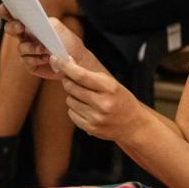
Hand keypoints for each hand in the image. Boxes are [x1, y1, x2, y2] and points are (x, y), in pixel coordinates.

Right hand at [10, 14, 87, 80]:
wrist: (76, 60)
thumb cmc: (67, 41)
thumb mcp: (56, 26)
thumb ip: (41, 22)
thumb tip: (29, 21)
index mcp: (31, 25)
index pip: (14, 16)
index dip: (6, 11)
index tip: (5, 8)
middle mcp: (26, 37)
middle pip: (10, 29)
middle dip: (13, 27)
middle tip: (21, 27)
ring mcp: (26, 51)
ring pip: (20, 48)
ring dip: (32, 48)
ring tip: (45, 49)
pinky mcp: (30, 64)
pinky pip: (26, 60)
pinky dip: (36, 59)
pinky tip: (47, 58)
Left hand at [43, 19, 140, 142]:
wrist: (132, 124)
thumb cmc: (120, 99)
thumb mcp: (110, 83)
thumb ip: (90, 75)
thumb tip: (67, 63)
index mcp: (109, 88)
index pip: (81, 75)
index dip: (66, 66)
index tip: (56, 59)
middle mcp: (103, 103)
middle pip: (72, 87)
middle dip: (68, 81)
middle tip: (71, 79)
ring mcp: (96, 117)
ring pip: (69, 100)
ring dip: (72, 96)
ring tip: (85, 98)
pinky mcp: (91, 128)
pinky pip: (71, 113)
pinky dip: (74, 109)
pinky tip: (86, 109)